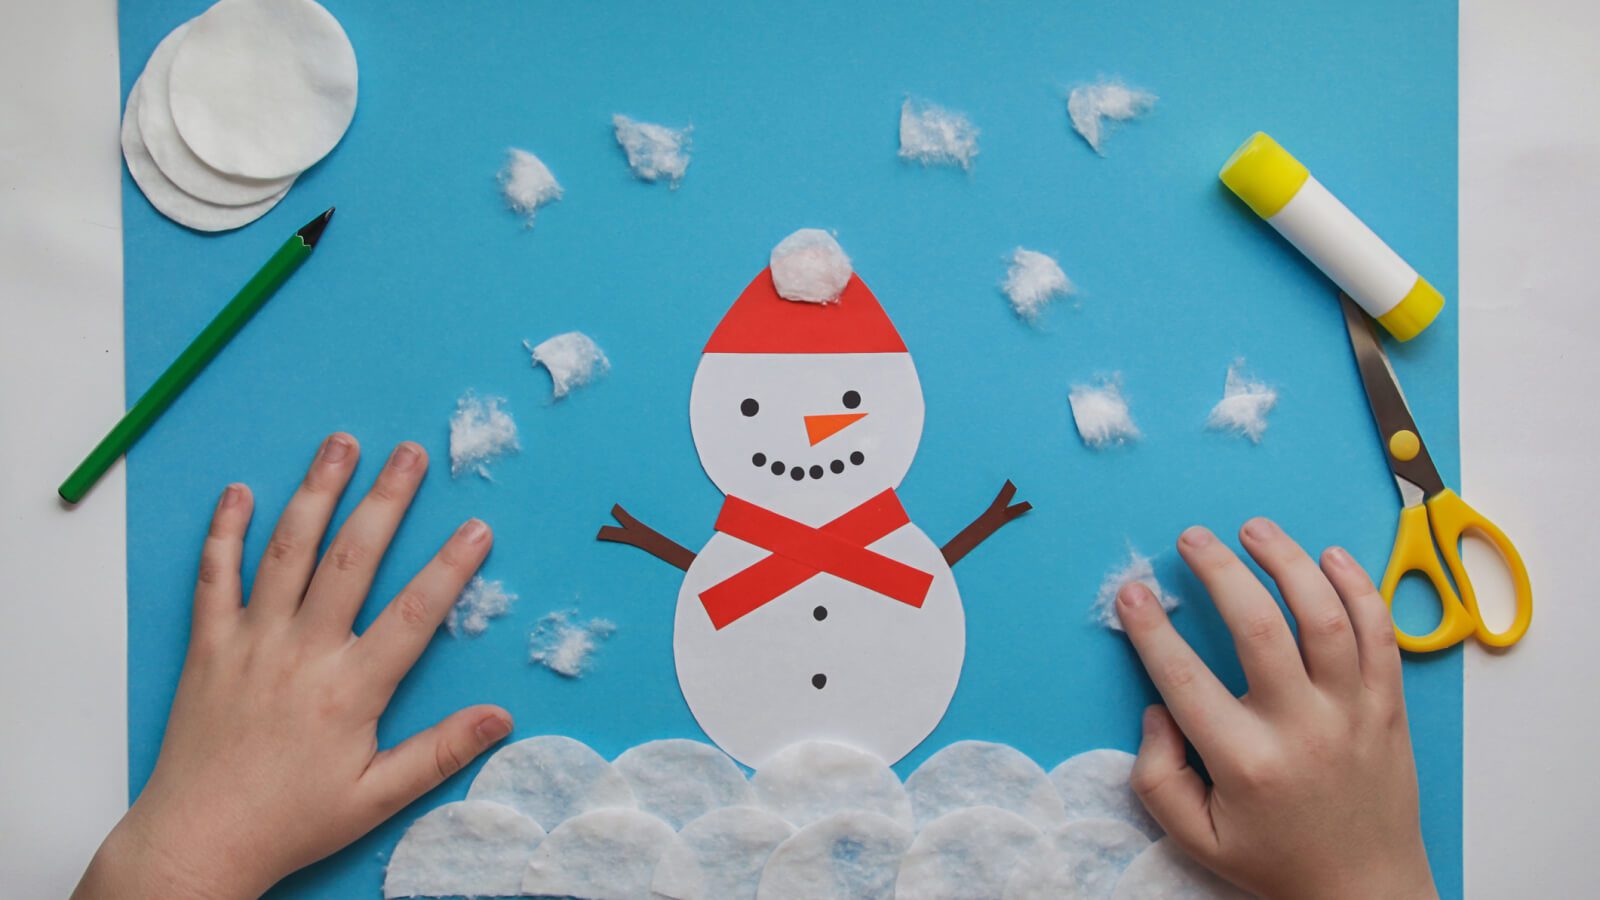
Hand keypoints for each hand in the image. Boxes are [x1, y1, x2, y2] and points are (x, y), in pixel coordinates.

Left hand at [73, 434, 512, 899]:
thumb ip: (440, 752)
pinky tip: (239, 493)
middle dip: (384, 501)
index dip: (449, 570)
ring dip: (315, 493)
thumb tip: (500, 718)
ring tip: (339, 445)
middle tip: (408, 454)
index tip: (476, 529)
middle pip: (350, 560)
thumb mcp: (376, 798)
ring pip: (287, 552)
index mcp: (350, 690)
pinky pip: (213, 577)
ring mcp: (251, 642)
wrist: (198, 841)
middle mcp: (302, 653)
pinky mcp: (208, 646)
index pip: (413, 616)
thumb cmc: (290, 822)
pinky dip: (225, 532)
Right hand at [1117, 519, 1435, 899]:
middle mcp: (1303, 730)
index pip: (1187, 680)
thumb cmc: (1275, 860)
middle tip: (1192, 539)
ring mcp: (1354, 714)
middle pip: (1262, 628)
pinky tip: (1329, 556)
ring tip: (1255, 529)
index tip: (1131, 593)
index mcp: (1247, 764)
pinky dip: (1358, 587)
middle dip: (1220, 571)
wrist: (1367, 891)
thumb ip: (1158, 776)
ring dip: (1290, 561)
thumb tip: (1157, 710)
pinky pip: (1382, 633)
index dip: (1151, 630)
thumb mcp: (1196, 838)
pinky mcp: (1390, 706)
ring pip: (1328, 618)